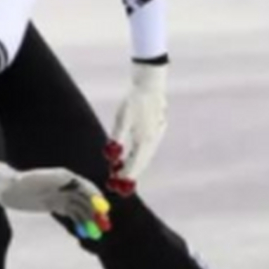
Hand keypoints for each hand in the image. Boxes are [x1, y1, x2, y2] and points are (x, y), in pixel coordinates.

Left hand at [0, 162, 111, 231]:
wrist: (9, 189)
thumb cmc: (23, 182)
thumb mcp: (40, 179)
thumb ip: (58, 180)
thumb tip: (75, 181)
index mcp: (65, 176)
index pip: (86, 186)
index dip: (95, 197)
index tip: (103, 209)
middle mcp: (67, 186)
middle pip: (86, 199)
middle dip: (96, 212)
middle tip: (104, 225)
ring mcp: (63, 196)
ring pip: (81, 208)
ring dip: (90, 219)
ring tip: (96, 233)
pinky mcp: (57, 205)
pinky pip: (72, 214)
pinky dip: (80, 222)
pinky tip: (85, 232)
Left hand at [108, 63, 167, 193]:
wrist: (150, 84)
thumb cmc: (134, 100)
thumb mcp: (122, 119)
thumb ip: (117, 137)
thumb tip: (111, 155)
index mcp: (146, 139)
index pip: (136, 163)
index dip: (127, 174)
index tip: (117, 184)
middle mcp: (154, 138)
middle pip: (142, 160)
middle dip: (130, 172)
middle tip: (117, 182)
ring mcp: (158, 133)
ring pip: (145, 154)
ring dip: (133, 163)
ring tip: (119, 171)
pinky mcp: (157, 127)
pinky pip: (147, 146)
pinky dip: (138, 153)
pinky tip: (130, 155)